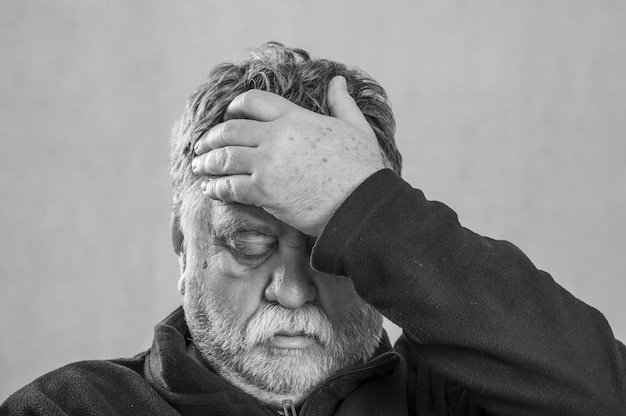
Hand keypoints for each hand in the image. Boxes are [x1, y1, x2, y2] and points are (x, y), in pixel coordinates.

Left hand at [192, 76, 383, 235]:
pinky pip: (229, 187)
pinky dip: (216, 187)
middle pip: (230, 130)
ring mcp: (267, 165)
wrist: (362, 205)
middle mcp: (276, 137)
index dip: (235, 108)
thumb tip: (337, 81)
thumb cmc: (363, 168)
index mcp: (295, 117)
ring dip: (207, 162)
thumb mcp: (356, 128)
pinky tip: (209, 189)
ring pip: (224, 157)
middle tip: (202, 146)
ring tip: (199, 166)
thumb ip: (342, 103)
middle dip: (211, 138)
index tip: (228, 117)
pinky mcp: (264, 192)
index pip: (253, 101)